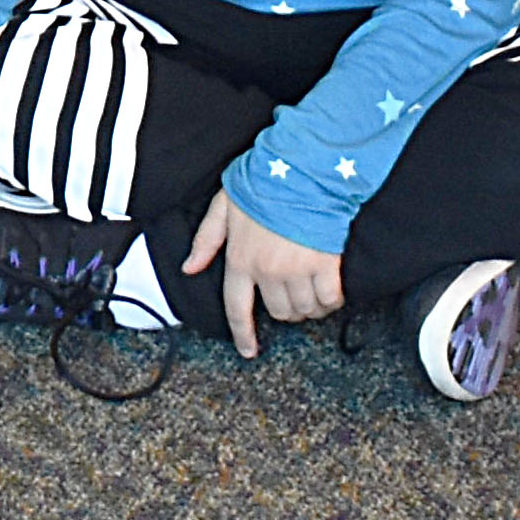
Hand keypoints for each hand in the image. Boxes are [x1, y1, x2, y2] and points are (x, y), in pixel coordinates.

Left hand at [183, 190, 343, 357]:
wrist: (303, 169)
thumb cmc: (263, 184)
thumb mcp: (224, 207)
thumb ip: (206, 240)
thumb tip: (189, 268)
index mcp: (240, 258)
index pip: (236, 307)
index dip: (242, 334)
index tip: (248, 351)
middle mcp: (267, 270)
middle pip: (277, 312)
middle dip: (283, 309)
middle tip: (289, 292)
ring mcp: (297, 270)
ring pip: (303, 310)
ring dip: (308, 306)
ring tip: (309, 289)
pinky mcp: (326, 265)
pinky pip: (329, 300)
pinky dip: (330, 300)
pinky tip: (329, 288)